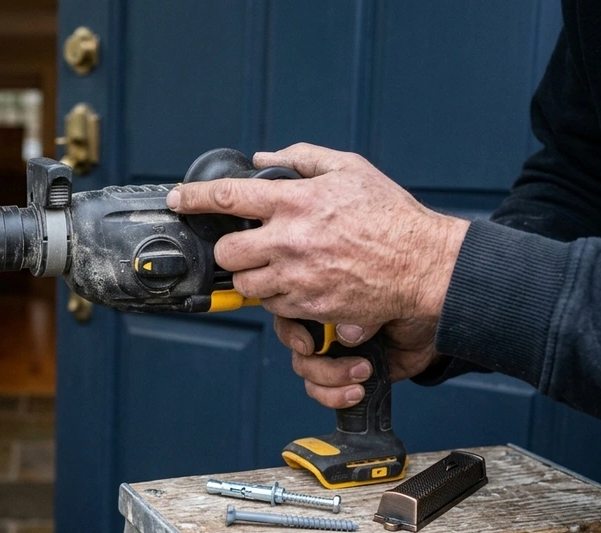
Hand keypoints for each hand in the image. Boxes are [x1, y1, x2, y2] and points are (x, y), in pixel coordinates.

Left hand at [167, 143, 469, 326]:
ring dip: (252, 275)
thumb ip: (302, 159)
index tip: (177, 199)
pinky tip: (296, 282)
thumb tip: (266, 156)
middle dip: (230, 248)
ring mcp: (297, 277)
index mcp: (296, 202)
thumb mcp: (350, 169)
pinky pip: (272, 306)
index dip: (193, 198)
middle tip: (245, 243)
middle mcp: (290, 240)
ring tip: (274, 265)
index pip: (227, 197)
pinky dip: (276, 296)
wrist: (423, 265)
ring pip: (245, 284)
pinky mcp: (308, 306)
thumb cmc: (391, 216)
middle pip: (227, 251)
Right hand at [273, 317, 441, 407]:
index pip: (289, 315)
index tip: (308, 345)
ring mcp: (332, 355)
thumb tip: (345, 334)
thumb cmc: (408, 306)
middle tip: (351, 364)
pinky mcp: (343, 378)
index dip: (291, 333)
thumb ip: (362, 314)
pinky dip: (336, 397)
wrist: (433, 331)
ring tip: (363, 375)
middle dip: (319, 364)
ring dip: (332, 381)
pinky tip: (358, 392)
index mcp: (325, 305)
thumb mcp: (386, 299)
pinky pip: (323, 392)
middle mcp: (324, 330)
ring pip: (308, 374)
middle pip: (297, 351)